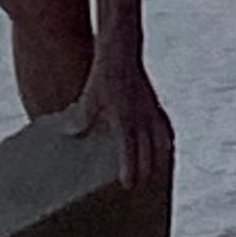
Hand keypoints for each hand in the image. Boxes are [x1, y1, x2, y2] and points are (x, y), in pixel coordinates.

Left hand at [69, 50, 174, 192]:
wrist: (122, 50)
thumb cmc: (104, 74)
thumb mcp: (90, 96)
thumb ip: (83, 117)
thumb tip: (70, 134)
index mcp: (124, 120)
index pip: (130, 152)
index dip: (130, 170)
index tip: (128, 186)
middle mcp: (141, 120)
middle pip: (149, 154)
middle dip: (146, 172)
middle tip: (140, 186)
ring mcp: (151, 113)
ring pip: (162, 143)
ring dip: (159, 159)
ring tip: (156, 172)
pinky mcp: (155, 105)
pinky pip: (165, 128)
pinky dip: (165, 141)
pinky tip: (164, 147)